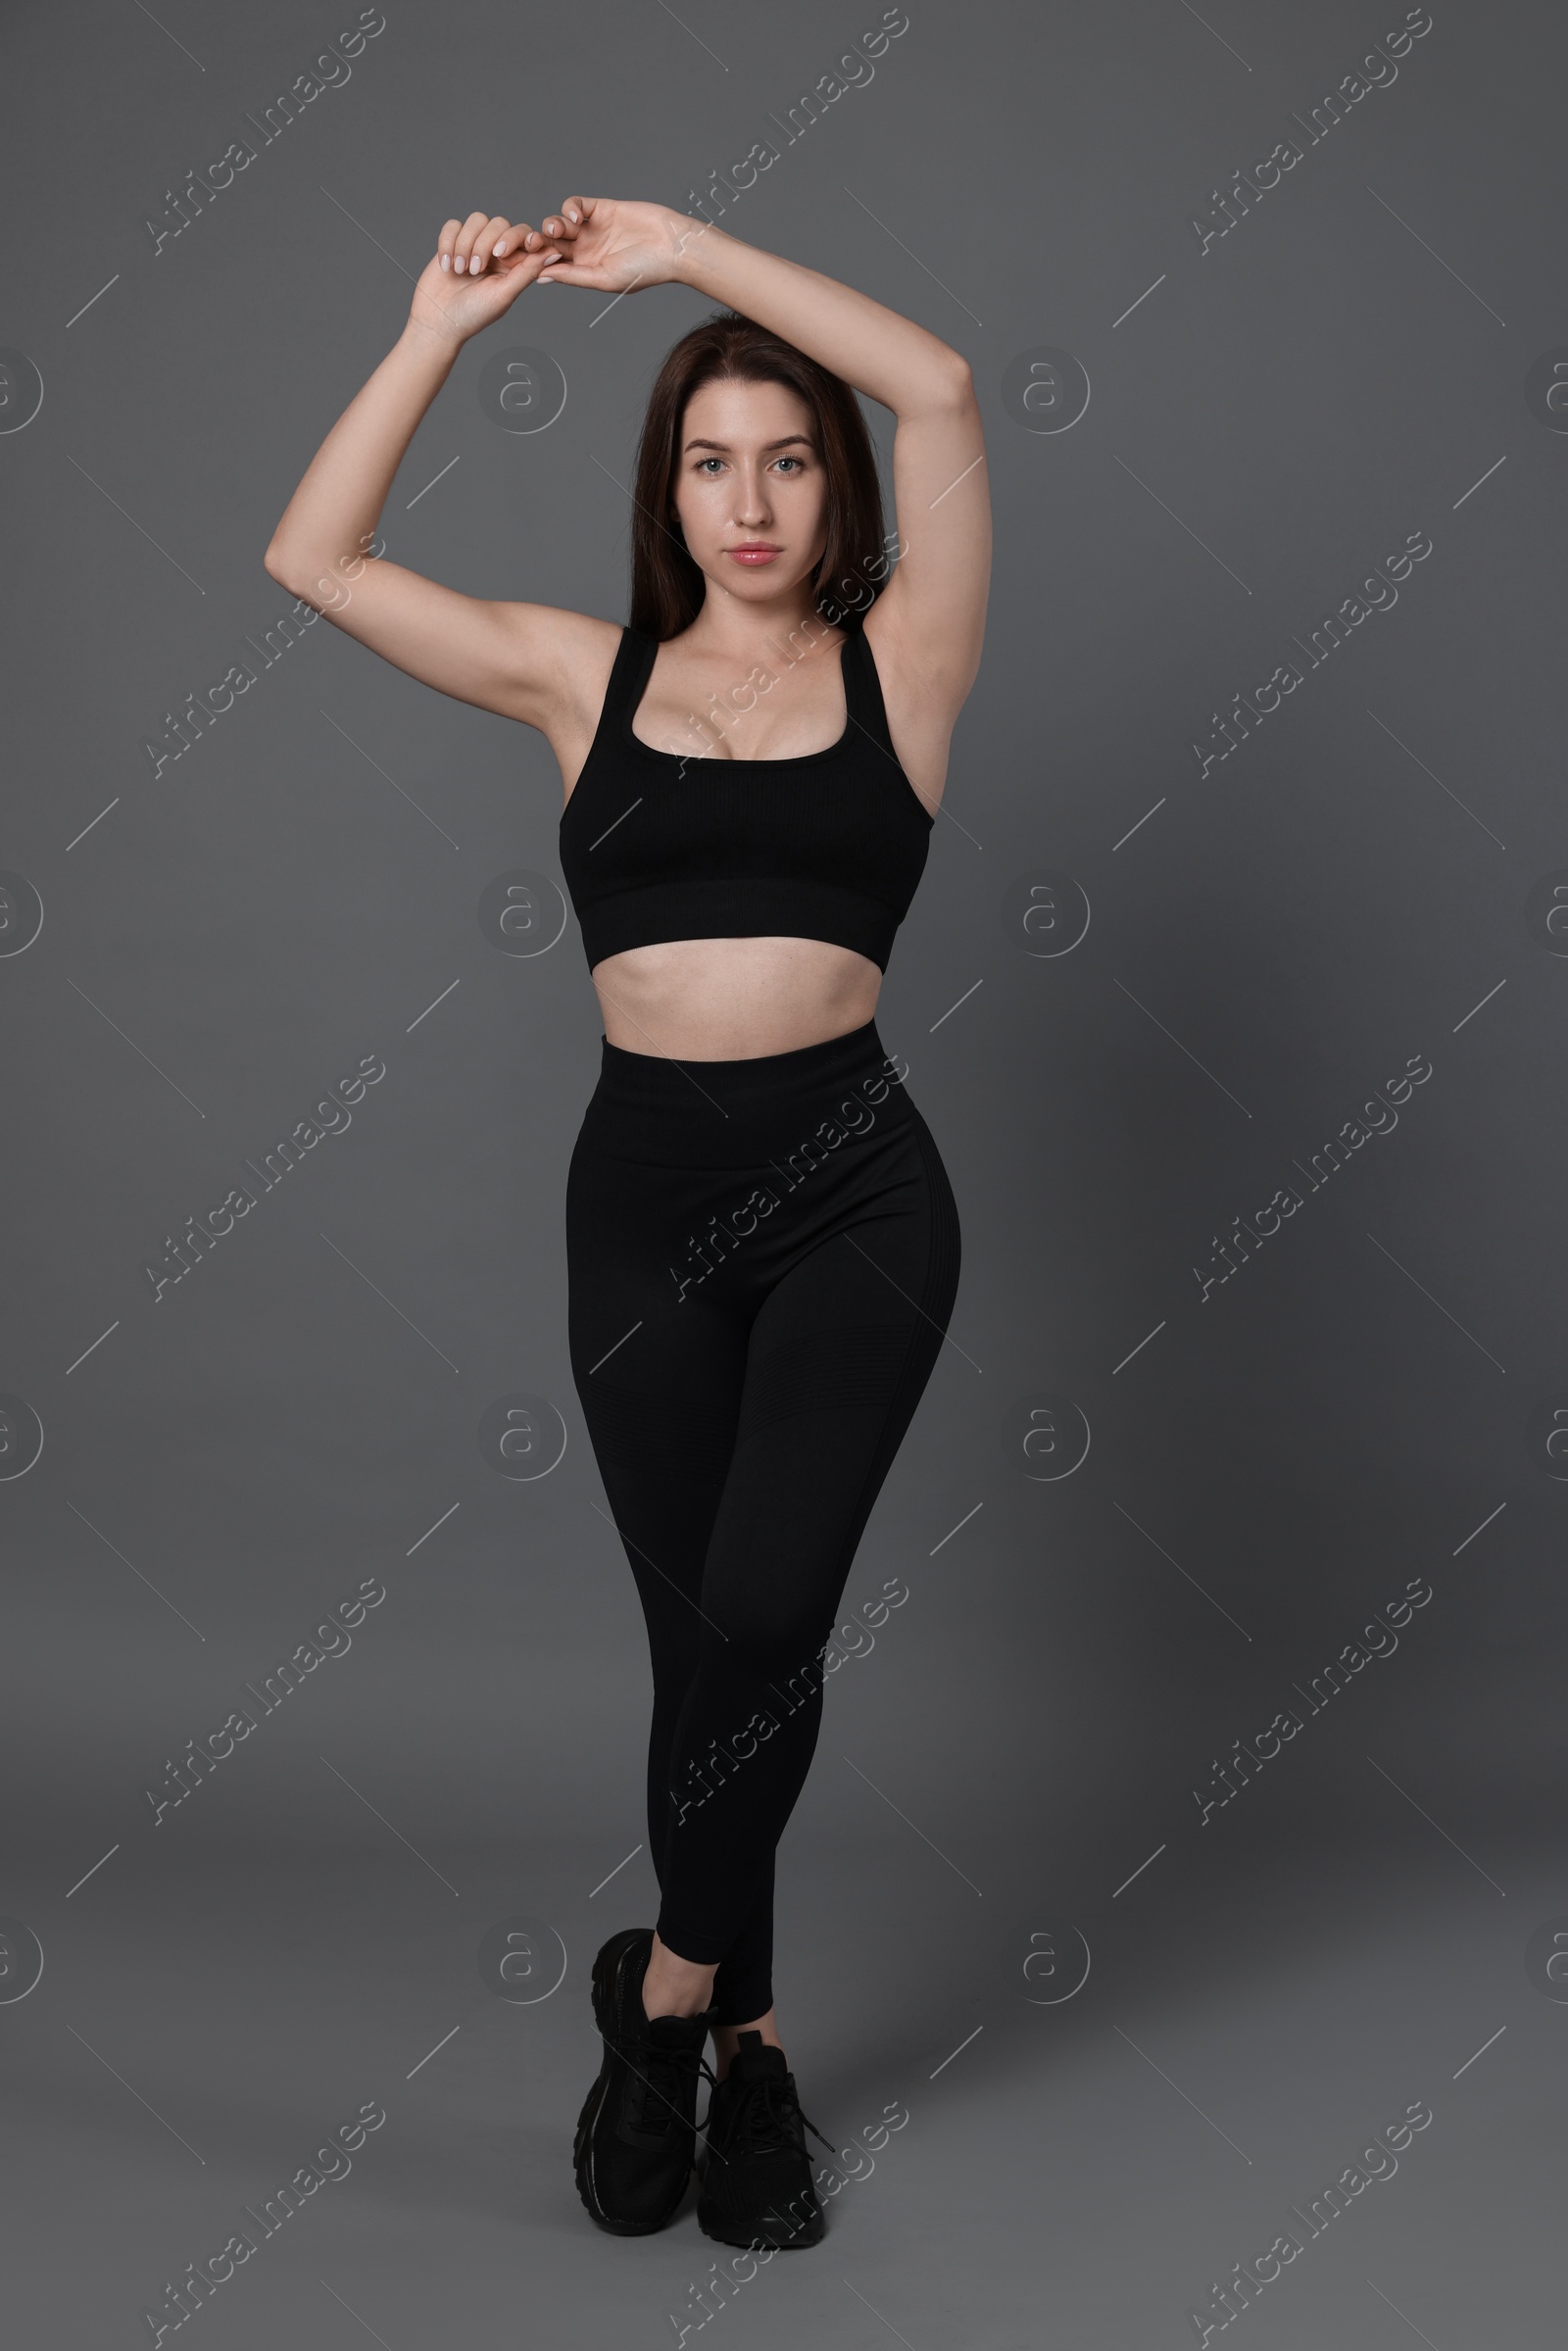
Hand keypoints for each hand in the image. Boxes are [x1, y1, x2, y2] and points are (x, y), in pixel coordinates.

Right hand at [406, 210, 566, 345]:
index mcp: (514, 263)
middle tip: (476, 270)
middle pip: (499, 223)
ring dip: (466, 244)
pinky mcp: (452, 241)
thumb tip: (554, 253)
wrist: (439, 321)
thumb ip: (527, 272)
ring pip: (477, 220)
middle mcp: (496, 250)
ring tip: (460, 271)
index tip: (503, 254)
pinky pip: (453, 225)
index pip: (524, 235)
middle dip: (486, 244)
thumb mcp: (504, 295)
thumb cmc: (474, 314)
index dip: (517, 238)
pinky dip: (448, 243)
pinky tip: (447, 265)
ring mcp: (474, 243)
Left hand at [520, 196, 694, 294]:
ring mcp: (592, 228)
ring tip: (558, 231)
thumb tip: (540, 277)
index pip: (552, 265)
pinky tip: (575, 218)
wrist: (671, 246)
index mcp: (585, 270)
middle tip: (533, 243)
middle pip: (551, 244)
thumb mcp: (604, 278)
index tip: (529, 262)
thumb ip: (573, 276)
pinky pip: (575, 205)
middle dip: (538, 242)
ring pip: (559, 223)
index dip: (537, 262)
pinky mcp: (601, 208)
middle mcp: (586, 249)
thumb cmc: (644, 270)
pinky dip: (569, 209)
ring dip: (552, 226)